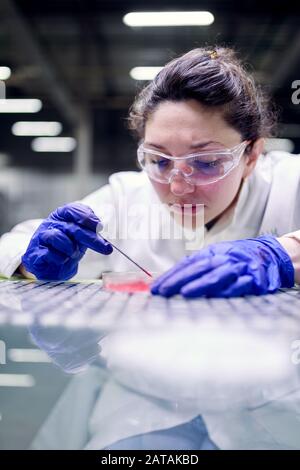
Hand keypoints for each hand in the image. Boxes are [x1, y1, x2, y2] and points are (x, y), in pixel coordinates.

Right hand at [22, 202, 112, 280]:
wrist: (50, 266)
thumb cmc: (66, 248)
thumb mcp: (81, 237)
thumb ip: (90, 231)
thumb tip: (100, 227)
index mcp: (61, 216)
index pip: (72, 209)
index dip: (86, 217)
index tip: (99, 227)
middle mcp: (50, 224)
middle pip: (72, 227)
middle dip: (91, 238)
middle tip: (106, 248)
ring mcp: (40, 238)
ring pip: (58, 237)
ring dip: (71, 249)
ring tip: (73, 254)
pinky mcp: (36, 253)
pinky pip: (50, 254)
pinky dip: (60, 258)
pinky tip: (62, 260)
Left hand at [151, 236, 294, 297]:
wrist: (267, 254)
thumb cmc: (235, 259)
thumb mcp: (214, 258)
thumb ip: (195, 269)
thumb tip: (169, 282)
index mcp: (210, 254)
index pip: (186, 265)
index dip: (170, 276)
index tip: (156, 288)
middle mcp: (221, 259)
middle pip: (197, 269)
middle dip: (179, 281)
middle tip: (164, 291)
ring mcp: (237, 268)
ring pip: (217, 275)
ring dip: (201, 284)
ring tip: (186, 293)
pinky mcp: (253, 279)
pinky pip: (241, 284)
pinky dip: (230, 289)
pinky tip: (218, 295)